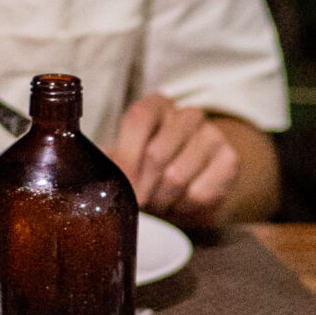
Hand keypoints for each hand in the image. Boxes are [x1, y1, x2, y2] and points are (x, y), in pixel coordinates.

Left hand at [111, 94, 237, 220]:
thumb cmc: (151, 174)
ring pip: (176, 178)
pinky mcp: (229, 161)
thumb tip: (85, 178)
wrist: (192, 192)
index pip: (138, 119)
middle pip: (156, 154)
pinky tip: (181, 204)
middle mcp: (188, 115)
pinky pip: (199, 194)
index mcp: (157, 105)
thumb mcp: (125, 163)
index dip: (126, 158)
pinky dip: (184, 208)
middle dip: (142, 188)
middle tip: (140, 203)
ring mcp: (212, 135)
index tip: (120, 186)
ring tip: (159, 203)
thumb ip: (108, 163)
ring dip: (162, 201)